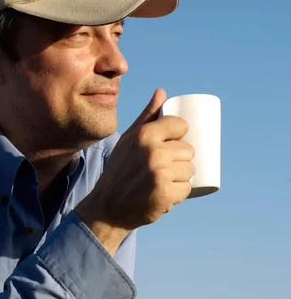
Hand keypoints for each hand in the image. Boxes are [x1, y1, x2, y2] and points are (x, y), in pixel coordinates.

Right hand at [75, 88, 194, 253]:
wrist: (107, 207)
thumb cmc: (120, 170)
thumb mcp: (129, 140)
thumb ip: (147, 116)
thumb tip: (162, 91)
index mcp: (144, 135)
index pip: (180, 126)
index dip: (180, 134)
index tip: (173, 142)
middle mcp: (153, 152)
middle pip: (188, 150)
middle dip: (181, 159)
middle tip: (165, 168)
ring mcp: (160, 173)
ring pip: (190, 170)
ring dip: (182, 177)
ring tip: (164, 181)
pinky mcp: (165, 194)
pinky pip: (187, 189)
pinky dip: (179, 194)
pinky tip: (165, 194)